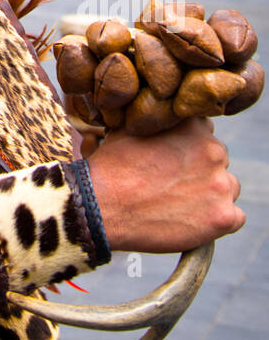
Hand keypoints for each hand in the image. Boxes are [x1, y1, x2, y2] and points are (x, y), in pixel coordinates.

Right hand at [86, 118, 243, 251]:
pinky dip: (218, 221)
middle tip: (174, 183)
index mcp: (194, 125)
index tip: (174, 160)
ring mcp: (220, 185)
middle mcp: (214, 150)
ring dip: (211, 194)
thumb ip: (158, 120)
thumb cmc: (111, 167)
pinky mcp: (223, 217)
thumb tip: (159, 118)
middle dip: (200, 169)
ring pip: (228, 187)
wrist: (103, 207)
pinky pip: (235, 217)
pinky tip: (194, 221)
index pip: (204, 132)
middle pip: (218, 159)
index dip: (187, 146)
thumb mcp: (131, 128)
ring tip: (181, 204)